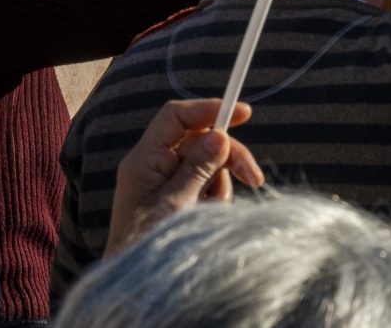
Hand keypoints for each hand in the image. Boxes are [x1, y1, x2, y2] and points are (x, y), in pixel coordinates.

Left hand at [105, 97, 262, 255]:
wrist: (136, 281)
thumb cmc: (147, 242)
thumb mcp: (176, 204)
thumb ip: (197, 168)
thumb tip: (219, 136)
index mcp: (145, 158)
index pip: (176, 117)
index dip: (209, 109)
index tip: (243, 113)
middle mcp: (155, 165)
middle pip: (200, 141)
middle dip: (228, 157)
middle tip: (255, 178)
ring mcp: (167, 183)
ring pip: (209, 167)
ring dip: (221, 187)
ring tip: (212, 214)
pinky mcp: (179, 200)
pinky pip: (207, 189)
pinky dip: (215, 201)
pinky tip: (209, 219)